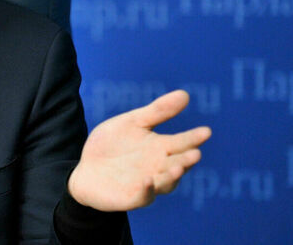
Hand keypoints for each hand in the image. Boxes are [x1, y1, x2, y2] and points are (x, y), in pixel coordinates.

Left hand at [68, 89, 211, 211]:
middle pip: (177, 164)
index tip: (206, 131)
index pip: (181, 143)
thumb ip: (157, 111)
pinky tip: (147, 181)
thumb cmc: (112, 145)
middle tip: (195, 153)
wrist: (86, 169)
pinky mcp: (133, 198)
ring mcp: (148, 184)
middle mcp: (159, 167)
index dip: (194, 138)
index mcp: (161, 148)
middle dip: (186, 160)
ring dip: (172, 176)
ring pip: (166, 183)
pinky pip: (143, 196)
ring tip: (178, 168)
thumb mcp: (132, 123)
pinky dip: (147, 190)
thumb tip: (185, 94)